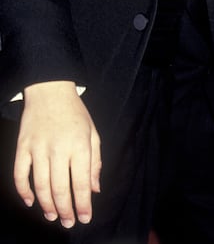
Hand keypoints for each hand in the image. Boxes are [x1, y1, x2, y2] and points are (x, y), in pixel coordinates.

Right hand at [14, 81, 100, 227]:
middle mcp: (58, 148)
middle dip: (65, 210)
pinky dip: (23, 191)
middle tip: (68, 222)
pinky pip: (20, 174)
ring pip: (40, 185)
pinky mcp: (22, 146)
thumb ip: (95, 162)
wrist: (50, 89)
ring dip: (46, 205)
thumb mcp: (92, 133)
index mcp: (79, 145)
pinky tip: (30, 201)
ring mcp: (38, 148)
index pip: (81, 183)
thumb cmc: (75, 113)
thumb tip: (94, 190)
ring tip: (52, 216)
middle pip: (60, 188)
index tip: (84, 218)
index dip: (83, 205)